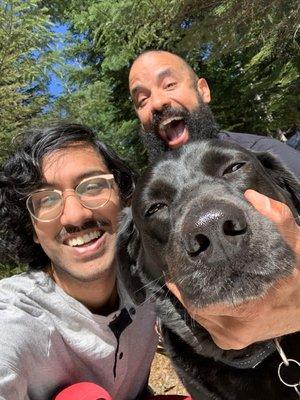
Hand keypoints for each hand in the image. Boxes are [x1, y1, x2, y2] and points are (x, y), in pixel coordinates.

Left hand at [166, 190, 299, 349]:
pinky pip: (204, 323)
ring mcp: (235, 336)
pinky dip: (196, 306)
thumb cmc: (299, 274)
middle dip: (185, 281)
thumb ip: (276, 218)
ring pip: (198, 314)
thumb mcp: (294, 243)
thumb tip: (250, 197)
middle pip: (197, 302)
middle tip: (178, 260)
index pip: (204, 290)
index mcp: (253, 301)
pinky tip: (190, 290)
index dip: (187, 272)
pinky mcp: (231, 342)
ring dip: (188, 293)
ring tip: (181, 272)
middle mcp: (240, 323)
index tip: (179, 255)